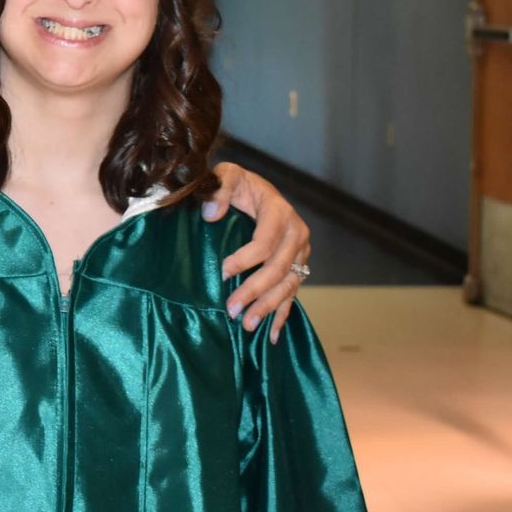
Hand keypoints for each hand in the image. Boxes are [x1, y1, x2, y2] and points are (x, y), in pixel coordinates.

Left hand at [201, 162, 311, 342]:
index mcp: (280, 212)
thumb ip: (220, 189)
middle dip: (255, 291)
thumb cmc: (239, 185)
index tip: (223, 273)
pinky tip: (271, 335)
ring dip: (268, 307)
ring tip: (247, 326)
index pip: (265, 242)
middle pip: (278, 269)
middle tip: (232, 309)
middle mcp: (297, 233)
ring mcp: (301, 252)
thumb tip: (211, 215)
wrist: (257, 191)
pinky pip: (293, 293)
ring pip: (288, 285)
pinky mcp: (298, 266)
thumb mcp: (228, 175)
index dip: (244, 260)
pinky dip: (283, 315)